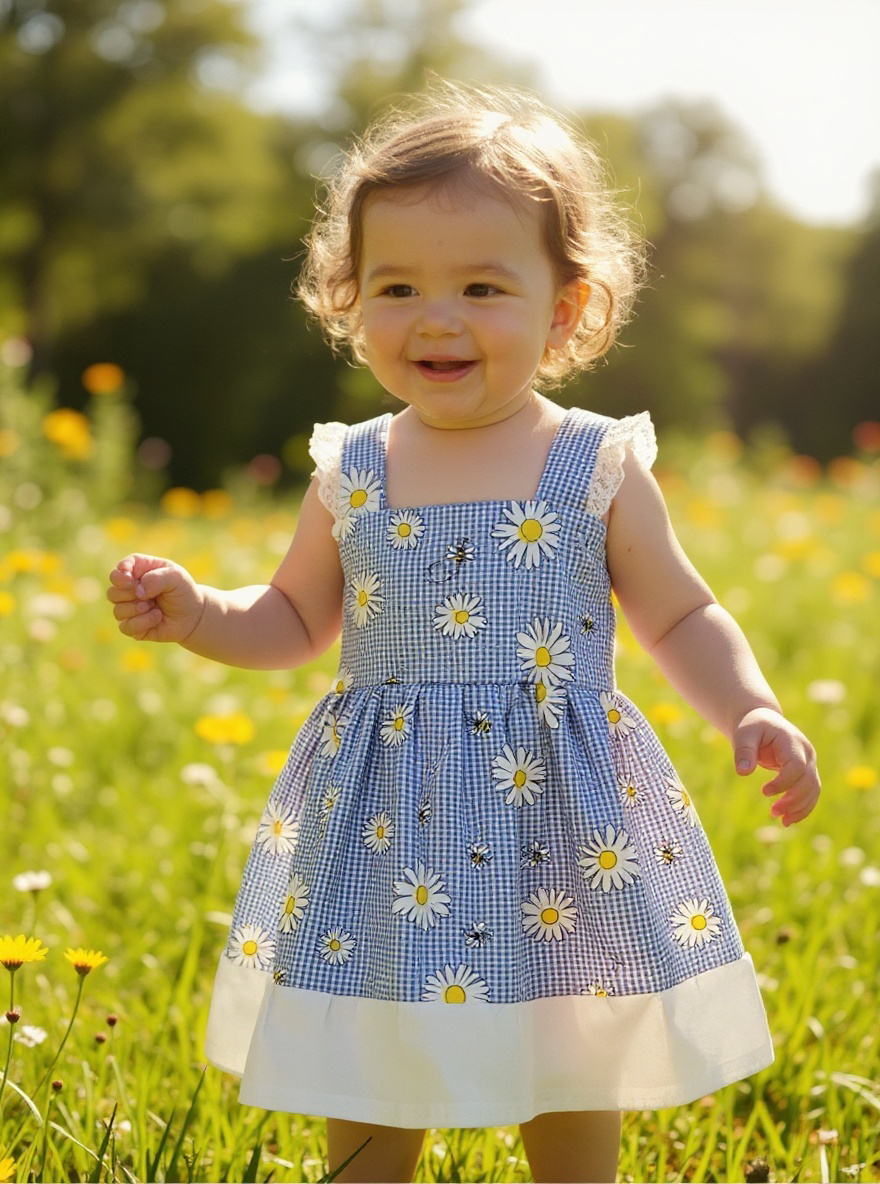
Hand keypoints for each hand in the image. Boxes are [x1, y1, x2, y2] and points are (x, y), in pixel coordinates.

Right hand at [107, 554, 203, 642]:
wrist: (193, 616)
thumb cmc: (184, 592)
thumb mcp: (176, 577)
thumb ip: (156, 579)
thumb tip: (137, 592)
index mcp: (139, 570)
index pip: (120, 568)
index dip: (120, 574)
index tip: (130, 579)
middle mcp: (130, 589)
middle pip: (113, 591)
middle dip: (129, 595)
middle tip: (148, 596)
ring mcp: (129, 608)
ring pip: (118, 611)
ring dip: (138, 610)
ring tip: (155, 608)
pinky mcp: (132, 626)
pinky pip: (125, 627)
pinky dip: (142, 623)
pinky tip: (157, 618)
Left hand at [732, 707, 819, 825]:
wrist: (762, 721)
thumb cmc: (753, 726)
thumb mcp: (744, 734)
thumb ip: (744, 751)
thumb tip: (743, 772)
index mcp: (793, 741)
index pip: (797, 766)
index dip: (784, 782)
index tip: (764, 792)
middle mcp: (806, 753)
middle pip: (809, 781)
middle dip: (793, 800)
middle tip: (773, 812)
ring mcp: (809, 763)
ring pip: (814, 790)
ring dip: (800, 808)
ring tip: (782, 821)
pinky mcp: (806, 773)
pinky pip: (810, 793)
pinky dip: (802, 808)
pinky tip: (788, 820)